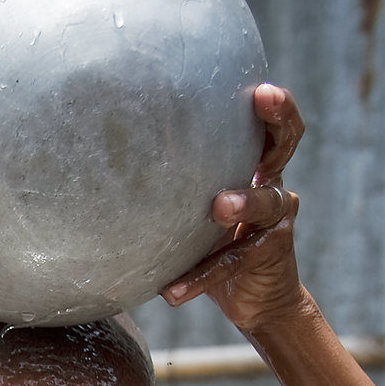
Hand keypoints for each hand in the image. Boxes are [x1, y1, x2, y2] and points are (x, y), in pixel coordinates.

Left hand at [161, 84, 306, 330]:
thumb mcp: (192, 211)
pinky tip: (173, 292)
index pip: (268, 125)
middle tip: (263, 97)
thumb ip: (169, 189)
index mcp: (252, 166)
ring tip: (219, 207)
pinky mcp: (270, 256)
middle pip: (286, 142)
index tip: (258, 86)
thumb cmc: (211, 244)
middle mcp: (272, 185)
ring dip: (243, 202)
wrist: (255, 300)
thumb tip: (98, 168)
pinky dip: (201, 276)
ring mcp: (276, 220)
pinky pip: (234, 261)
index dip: (272, 104)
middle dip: (278, 117)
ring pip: (267, 202)